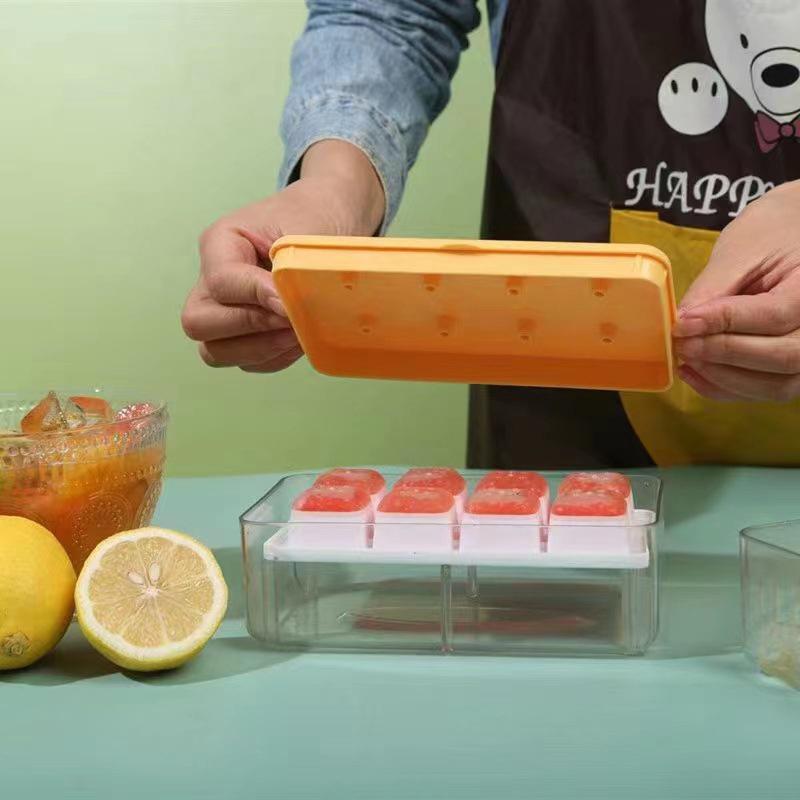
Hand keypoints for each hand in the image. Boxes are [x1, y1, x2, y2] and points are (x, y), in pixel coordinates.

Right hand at [182, 141, 384, 372]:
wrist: (331, 219)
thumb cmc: (315, 219)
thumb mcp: (304, 236)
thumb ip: (291, 272)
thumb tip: (284, 314)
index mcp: (220, 243)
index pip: (220, 282)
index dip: (256, 298)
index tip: (291, 304)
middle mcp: (211, 279)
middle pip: (197, 323)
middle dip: (249, 329)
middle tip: (292, 322)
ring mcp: (224, 310)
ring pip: (216, 351)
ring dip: (262, 349)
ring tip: (300, 333)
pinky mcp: (245, 334)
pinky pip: (248, 362)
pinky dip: (275, 358)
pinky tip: (301, 339)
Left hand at [673, 180, 799, 401]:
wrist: (794, 232)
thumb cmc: (772, 234)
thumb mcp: (741, 251)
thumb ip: (713, 289)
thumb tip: (683, 324)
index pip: (773, 316)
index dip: (724, 324)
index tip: (684, 324)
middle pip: (781, 356)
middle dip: (723, 354)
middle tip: (683, 344)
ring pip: (777, 384)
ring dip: (725, 378)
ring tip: (687, 360)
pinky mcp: (795, 366)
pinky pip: (768, 390)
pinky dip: (729, 388)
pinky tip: (697, 374)